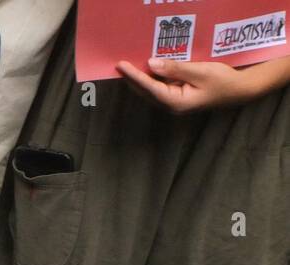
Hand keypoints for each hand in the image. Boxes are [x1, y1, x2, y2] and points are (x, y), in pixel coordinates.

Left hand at [117, 58, 260, 112]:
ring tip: (126, 67)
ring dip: (139, 79)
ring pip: (151, 90)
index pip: (149, 87)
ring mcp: (174, 103)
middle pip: (146, 91)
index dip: (134, 76)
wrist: (239, 91)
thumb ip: (175, 68)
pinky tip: (145, 70)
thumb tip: (151, 64)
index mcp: (175, 102)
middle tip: (118, 65)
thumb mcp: (200, 71)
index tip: (121, 65)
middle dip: (131, 79)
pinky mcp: (178, 97)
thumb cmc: (223, 81)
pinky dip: (151, 79)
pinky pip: (160, 88)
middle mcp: (171, 105)